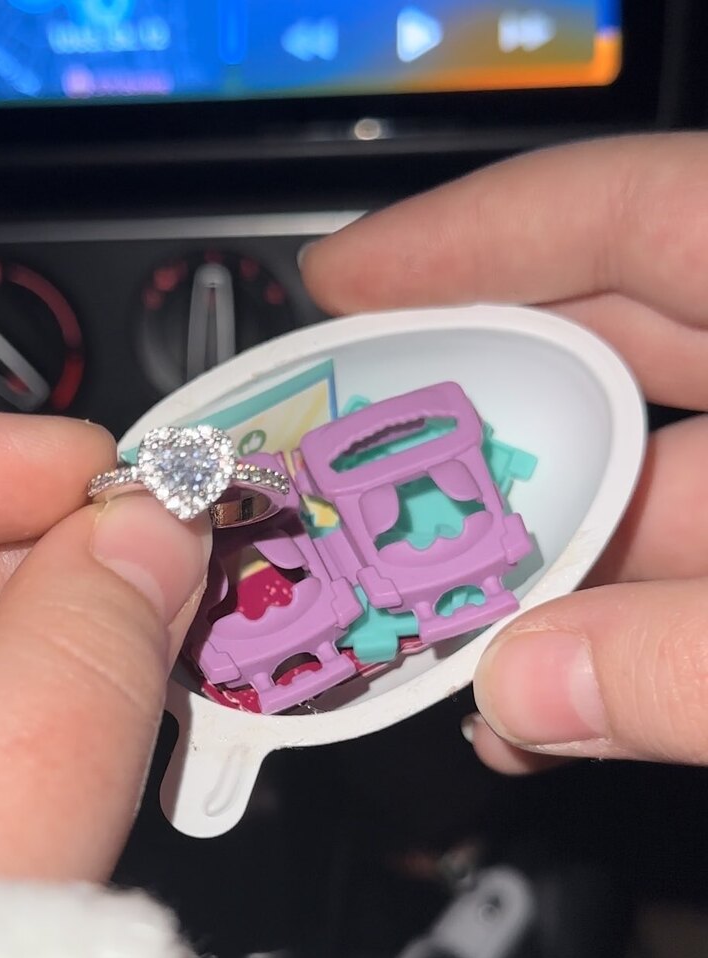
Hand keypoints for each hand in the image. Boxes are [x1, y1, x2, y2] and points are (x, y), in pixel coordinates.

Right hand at [302, 132, 707, 773]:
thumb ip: (698, 665)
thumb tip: (528, 692)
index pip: (629, 211)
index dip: (468, 234)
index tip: (340, 279)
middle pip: (599, 359)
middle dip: (456, 428)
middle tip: (339, 469)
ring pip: (639, 491)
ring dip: (524, 565)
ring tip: (416, 622)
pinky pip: (692, 568)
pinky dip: (615, 624)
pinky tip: (545, 693)